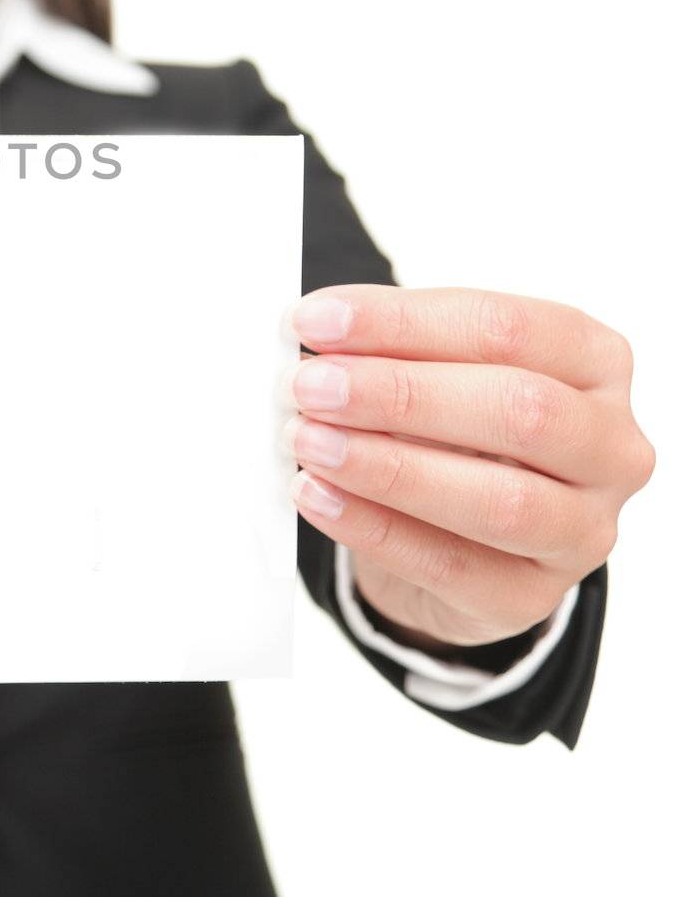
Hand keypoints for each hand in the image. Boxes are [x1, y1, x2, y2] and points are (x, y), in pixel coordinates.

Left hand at [282, 285, 653, 649]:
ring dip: (388, 468)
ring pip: (501, 502)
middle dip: (400, 395)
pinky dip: (373, 527)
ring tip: (307, 442)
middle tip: (310, 386)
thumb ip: (389, 349)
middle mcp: (610, 446)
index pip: (507, 329)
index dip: (403, 322)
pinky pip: (453, 566)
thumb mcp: (430, 369)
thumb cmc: (447, 425)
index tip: (314, 321)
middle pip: (520, 411)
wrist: (450, 527)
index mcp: (594, 361)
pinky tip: (316, 495)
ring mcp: (585, 529)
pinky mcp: (534, 596)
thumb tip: (317, 336)